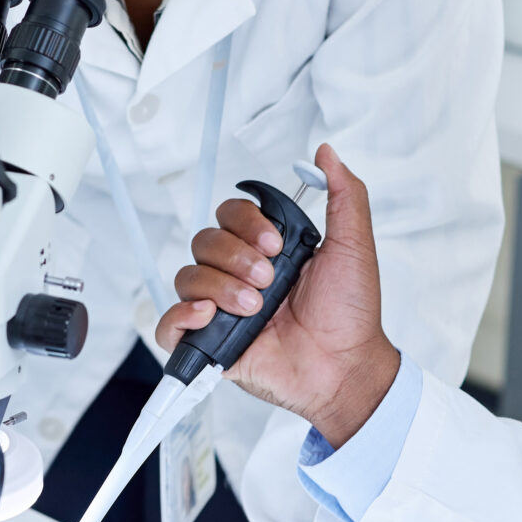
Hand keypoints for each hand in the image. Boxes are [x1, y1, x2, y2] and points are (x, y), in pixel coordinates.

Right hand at [155, 144, 398, 446]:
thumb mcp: (353, 245)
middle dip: (236, 256)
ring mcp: (222, 308)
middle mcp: (239, 274)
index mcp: (266, 250)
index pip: (230, 215)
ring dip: (220, 286)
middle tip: (270, 279)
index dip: (246, 223)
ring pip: (187, 276)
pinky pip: (168, 324)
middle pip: (204, 242)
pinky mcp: (209, 343)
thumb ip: (343, 195)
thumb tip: (326, 154)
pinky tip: (209, 316)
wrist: (344, 367)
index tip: (276, 244)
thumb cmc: (350, 315)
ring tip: (255, 307)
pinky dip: (179, 316)